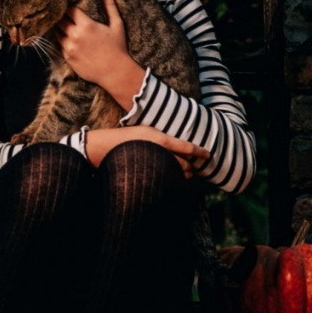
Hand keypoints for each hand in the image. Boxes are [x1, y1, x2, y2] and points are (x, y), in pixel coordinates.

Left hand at [55, 0, 146, 107]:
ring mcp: (69, 47)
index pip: (70, 10)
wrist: (114, 72)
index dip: (70, 7)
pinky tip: (69, 39)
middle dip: (63, 17)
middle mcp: (75, 35)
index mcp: (86, 25)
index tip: (71, 5)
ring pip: (58, 32)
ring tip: (66, 26)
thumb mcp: (117, 25)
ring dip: (61, 29)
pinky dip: (63, 41)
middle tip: (66, 15)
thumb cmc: (118, 47)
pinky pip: (60, 45)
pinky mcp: (67, 58)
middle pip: (61, 20)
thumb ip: (110, 6)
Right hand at [83, 125, 205, 175]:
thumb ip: (164, 139)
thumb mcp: (147, 131)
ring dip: (183, 175)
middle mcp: (159, 152)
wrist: (103, 149)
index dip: (200, 152)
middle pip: (185, 165)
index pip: (187, 148)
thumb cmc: (126, 138)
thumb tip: (181, 146)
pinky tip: (172, 179)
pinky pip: (166, 180)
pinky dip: (172, 181)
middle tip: (194, 168)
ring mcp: (154, 164)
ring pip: (177, 175)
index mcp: (160, 139)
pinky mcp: (148, 175)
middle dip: (192, 168)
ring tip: (185, 173)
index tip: (208, 155)